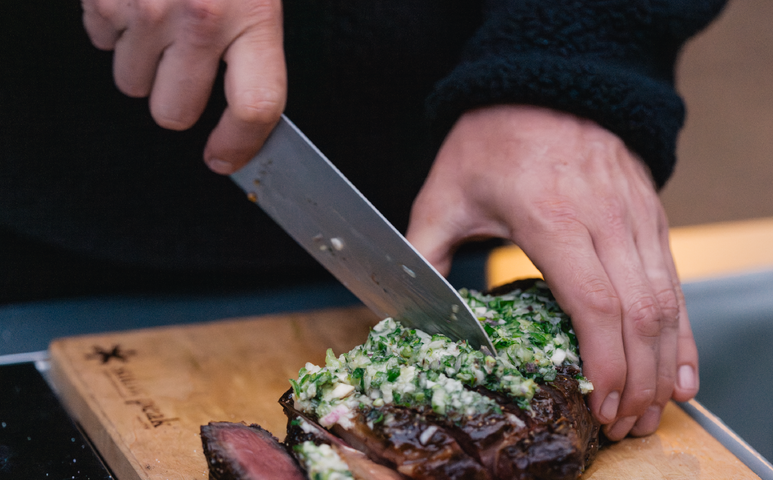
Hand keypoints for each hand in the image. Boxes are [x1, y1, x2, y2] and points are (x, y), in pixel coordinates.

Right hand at [82, 0, 285, 171]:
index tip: (226, 155)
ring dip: (142, 62)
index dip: (239, 144)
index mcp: (253, 15)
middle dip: (176, 99)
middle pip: (175, 112)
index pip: (254, 107)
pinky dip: (113, 27)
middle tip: (185, 66)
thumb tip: (248, 107)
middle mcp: (200, 17)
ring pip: (131, 83)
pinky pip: (100, 42)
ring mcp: (147, 8)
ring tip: (160, 18)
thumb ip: (253, 41)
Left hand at [406, 105, 698, 439]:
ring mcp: (634, 215)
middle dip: (639, 379)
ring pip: (666, 300)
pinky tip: (678, 366)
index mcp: (551, 216)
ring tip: (653, 410)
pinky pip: (674, 280)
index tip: (603, 402)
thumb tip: (400, 306)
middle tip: (625, 425)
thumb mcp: (445, 193)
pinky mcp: (650, 215)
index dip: (606, 361)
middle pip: (639, 312)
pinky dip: (680, 329)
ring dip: (664, 362)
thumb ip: (423, 251)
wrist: (543, 82)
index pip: (595, 302)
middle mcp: (604, 217)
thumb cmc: (491, 138)